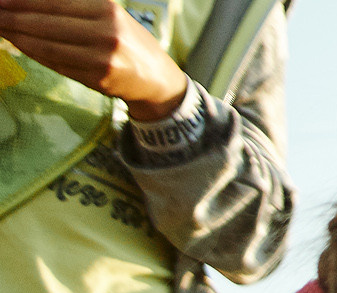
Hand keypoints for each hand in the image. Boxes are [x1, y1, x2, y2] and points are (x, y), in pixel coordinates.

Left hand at [0, 0, 188, 117]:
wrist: (157, 77)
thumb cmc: (125, 41)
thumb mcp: (106, 14)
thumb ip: (71, 7)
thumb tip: (24, 4)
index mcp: (106, 9)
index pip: (53, 1)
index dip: (21, 1)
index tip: (0, 0)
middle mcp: (106, 31)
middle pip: (45, 22)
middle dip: (12, 17)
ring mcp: (102, 57)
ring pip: (46, 45)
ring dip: (16, 36)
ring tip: (0, 27)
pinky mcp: (98, 78)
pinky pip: (56, 63)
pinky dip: (34, 53)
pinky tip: (19, 44)